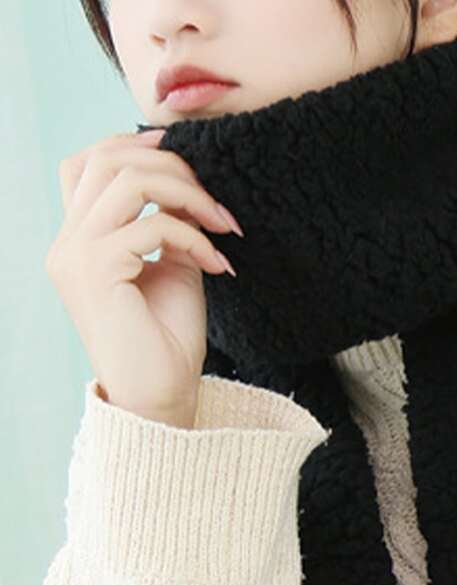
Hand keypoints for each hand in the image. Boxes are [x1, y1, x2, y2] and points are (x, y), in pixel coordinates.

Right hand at [45, 127, 242, 426]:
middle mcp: (67, 243)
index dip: (132, 146)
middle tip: (217, 201)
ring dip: (187, 193)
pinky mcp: (96, 271)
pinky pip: (152, 227)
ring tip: (222, 224)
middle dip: (173, 168)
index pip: (85, 164)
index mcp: (78, 240)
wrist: (160, 398)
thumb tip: (187, 183)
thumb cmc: (166, 342)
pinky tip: (216, 264)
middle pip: (108, 158)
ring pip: (127, 179)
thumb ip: (169, 223)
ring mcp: (75, 255)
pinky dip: (194, 238)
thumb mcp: (171, 268)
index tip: (185, 157)